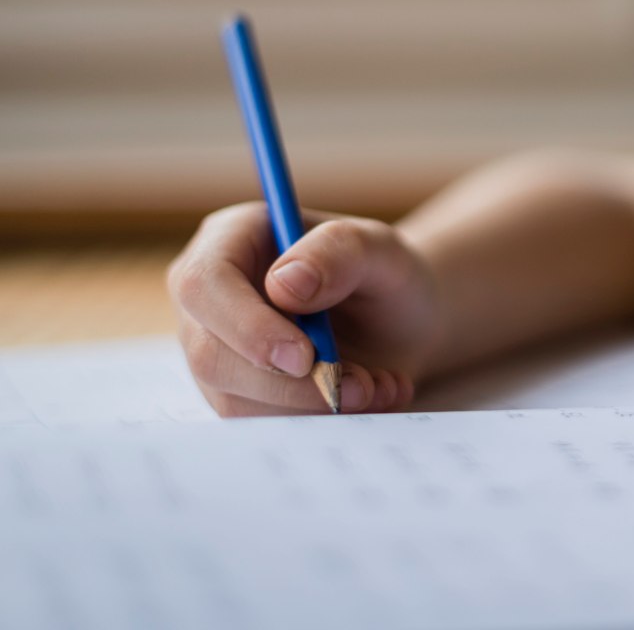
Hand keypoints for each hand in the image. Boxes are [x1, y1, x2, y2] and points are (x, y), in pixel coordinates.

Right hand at [167, 202, 438, 416]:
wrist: (400, 321)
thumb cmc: (385, 274)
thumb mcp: (381, 249)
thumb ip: (340, 252)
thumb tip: (284, 285)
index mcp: (232, 239)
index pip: (204, 284)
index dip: (247, 326)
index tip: (304, 357)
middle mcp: (210, 296)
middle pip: (210, 353)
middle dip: (288, 383)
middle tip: (360, 386)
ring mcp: (216, 347)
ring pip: (233, 398)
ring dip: (312, 405)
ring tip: (378, 385)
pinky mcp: (235, 391)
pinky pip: (259, 422)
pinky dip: (317, 418)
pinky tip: (368, 396)